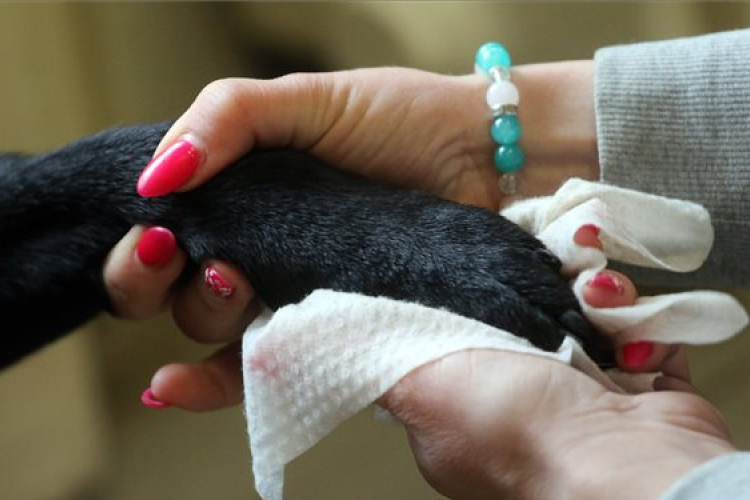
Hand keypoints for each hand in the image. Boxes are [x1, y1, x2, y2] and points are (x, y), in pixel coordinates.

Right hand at [104, 63, 598, 409]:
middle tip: (191, 255)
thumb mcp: (304, 100)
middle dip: (157, 280)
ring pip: (207, 326)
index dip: (141, 240)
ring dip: (201, 313)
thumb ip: (224, 118)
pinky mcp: (325, 331)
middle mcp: (256, 244)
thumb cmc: (399, 120)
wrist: (482, 159)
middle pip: (170, 286)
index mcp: (240, 191)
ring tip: (236, 282)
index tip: (158, 232)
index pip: (160, 226)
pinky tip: (168, 385)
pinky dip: (205, 385)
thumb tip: (154, 177)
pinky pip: (254, 371)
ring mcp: (289, 292)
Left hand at [377, 229, 734, 499]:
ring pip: (581, 323)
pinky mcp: (636, 396)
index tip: (481, 271)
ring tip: (593, 296)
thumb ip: (386, 360)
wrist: (625, 461)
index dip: (469, 303)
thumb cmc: (521, 430)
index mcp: (463, 419)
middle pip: (523, 326)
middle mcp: (522, 414)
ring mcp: (582, 406)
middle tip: (547, 272)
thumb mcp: (427, 388)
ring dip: (593, 300)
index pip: (456, 348)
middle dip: (539, 293)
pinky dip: (634, 324)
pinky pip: (632, 338)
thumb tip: (347, 339)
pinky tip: (623, 323)